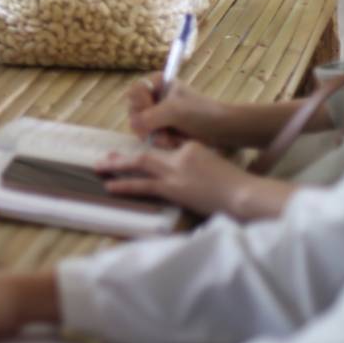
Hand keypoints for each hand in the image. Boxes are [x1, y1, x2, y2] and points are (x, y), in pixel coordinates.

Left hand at [97, 141, 274, 218]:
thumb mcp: (215, 165)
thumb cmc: (237, 185)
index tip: (139, 161)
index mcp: (191, 147)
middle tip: (106, 157)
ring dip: (119, 166)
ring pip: (140, 164)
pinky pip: (144, 185)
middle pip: (147, 153)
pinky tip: (112, 186)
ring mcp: (175, 171)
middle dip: (125, 157)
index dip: (152, 156)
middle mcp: (180, 155)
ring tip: (100, 167)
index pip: (166, 149)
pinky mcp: (173, 188)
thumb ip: (198, 163)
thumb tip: (185, 174)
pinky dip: (126, 185)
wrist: (243, 195)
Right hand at [126, 75, 230, 147]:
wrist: (225, 130)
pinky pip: (152, 138)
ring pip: (142, 128)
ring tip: (174, 138)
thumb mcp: (174, 111)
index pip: (134, 92)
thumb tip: (133, 126)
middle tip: (163, 130)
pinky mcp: (164, 130)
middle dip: (149, 125)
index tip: (152, 110)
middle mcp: (155, 97)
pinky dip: (163, 142)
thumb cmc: (202, 113)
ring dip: (157, 136)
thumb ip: (149, 117)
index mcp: (158, 83)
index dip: (140, 104)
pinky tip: (176, 142)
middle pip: (135, 112)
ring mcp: (159, 115)